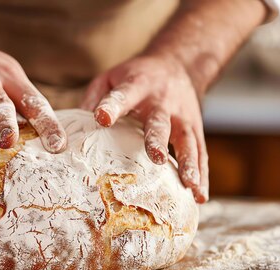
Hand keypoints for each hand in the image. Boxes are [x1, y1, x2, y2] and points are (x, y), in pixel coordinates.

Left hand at [81, 54, 208, 202]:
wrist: (176, 64)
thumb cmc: (136, 77)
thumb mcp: (111, 77)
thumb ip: (95, 99)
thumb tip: (77, 129)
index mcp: (137, 86)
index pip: (122, 96)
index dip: (111, 106)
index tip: (102, 118)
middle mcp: (162, 102)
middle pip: (160, 122)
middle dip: (158, 140)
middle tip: (157, 158)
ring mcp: (182, 116)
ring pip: (188, 141)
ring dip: (189, 164)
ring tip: (189, 186)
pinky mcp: (195, 128)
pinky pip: (200, 153)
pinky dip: (202, 174)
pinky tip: (199, 196)